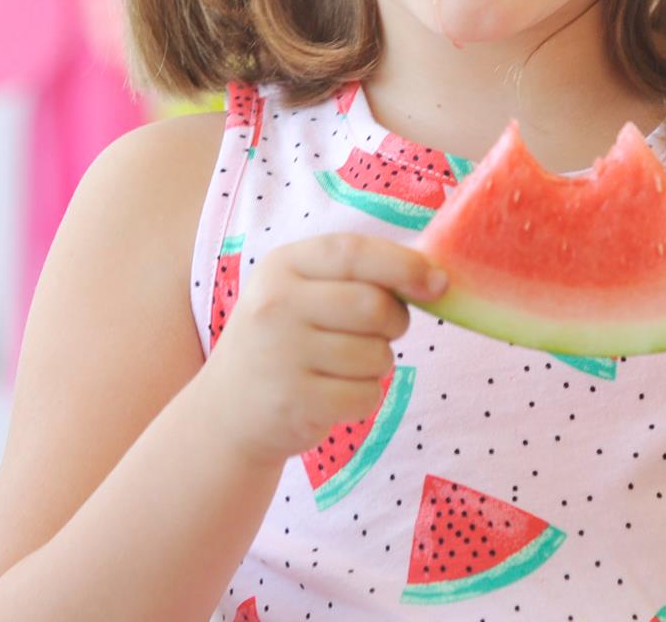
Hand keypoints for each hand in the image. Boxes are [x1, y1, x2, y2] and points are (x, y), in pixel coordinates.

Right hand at [201, 232, 446, 467]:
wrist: (226, 411)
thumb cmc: (284, 342)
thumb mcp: (301, 292)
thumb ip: (357, 276)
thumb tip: (437, 278)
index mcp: (283, 266)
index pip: (354, 252)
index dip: (404, 265)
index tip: (439, 282)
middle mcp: (277, 305)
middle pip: (374, 306)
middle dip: (394, 322)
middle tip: (379, 333)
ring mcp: (282, 355)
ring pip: (376, 355)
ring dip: (377, 365)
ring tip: (341, 367)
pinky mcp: (294, 402)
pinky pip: (366, 396)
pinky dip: (364, 398)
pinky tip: (333, 395)